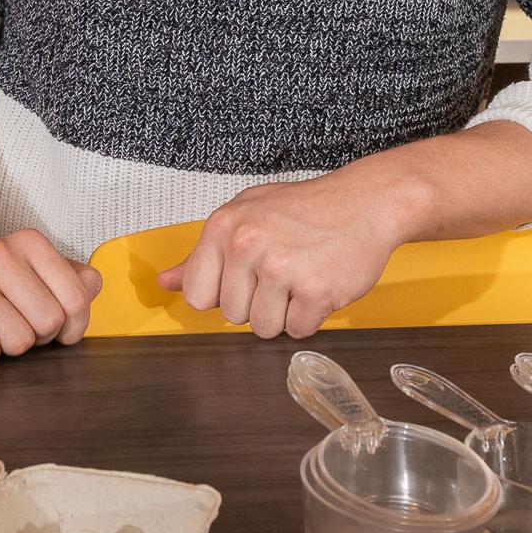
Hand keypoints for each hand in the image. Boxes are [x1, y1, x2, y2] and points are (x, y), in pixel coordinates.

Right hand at [0, 231, 100, 364]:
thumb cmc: (0, 292)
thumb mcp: (42, 278)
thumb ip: (77, 282)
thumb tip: (91, 287)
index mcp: (29, 242)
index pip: (77, 299)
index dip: (72, 326)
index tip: (54, 323)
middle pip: (49, 322)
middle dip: (39, 336)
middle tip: (19, 325)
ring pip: (18, 340)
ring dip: (10, 347)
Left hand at [167, 171, 415, 340]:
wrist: (366, 201)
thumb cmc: (306, 208)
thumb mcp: (246, 215)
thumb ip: (203, 254)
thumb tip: (165, 282)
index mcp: (224, 227)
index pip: (197, 295)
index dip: (222, 295)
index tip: (244, 280)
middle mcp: (247, 245)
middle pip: (233, 316)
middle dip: (258, 303)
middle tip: (282, 273)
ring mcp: (281, 269)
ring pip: (264, 328)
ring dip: (285, 313)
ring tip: (301, 278)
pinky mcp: (314, 290)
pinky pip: (298, 331)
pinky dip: (311, 317)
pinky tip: (319, 285)